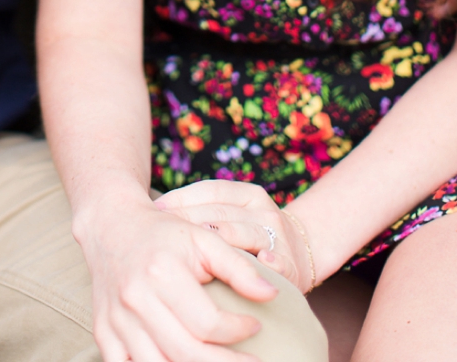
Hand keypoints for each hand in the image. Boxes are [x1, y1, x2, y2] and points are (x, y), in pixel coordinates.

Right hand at [75, 191, 278, 361]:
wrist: (112, 227)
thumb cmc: (163, 233)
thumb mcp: (203, 238)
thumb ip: (238, 266)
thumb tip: (272, 294)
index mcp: (162, 274)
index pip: (208, 324)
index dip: (238, 331)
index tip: (255, 326)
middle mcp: (136, 301)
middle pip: (186, 354)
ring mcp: (116, 321)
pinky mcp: (103, 334)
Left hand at [154, 181, 313, 293]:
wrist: (305, 254)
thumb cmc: (252, 237)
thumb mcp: (233, 217)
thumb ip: (203, 213)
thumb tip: (151, 213)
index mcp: (247, 193)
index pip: (209, 191)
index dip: (181, 199)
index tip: (153, 211)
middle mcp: (263, 209)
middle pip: (220, 213)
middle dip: (189, 224)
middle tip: (161, 236)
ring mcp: (278, 235)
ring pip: (242, 234)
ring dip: (217, 243)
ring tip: (191, 250)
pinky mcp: (291, 264)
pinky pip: (276, 262)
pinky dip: (264, 264)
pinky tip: (250, 266)